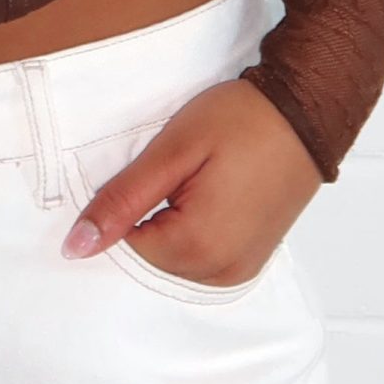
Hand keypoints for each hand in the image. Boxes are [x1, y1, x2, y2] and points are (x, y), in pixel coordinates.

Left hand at [61, 77, 322, 281]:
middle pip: (152, 254)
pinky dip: (196, 229)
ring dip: (174, 221)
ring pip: (176, 256)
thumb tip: (75, 247)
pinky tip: (213, 192)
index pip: (126, 242)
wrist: (308, 111)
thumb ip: (122, 201)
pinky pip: (204, 257)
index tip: (157, 166)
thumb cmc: (241, 121)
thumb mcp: (172, 151)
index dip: (131, 200)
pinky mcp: (252, 259)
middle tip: (181, 168)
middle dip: (153, 212)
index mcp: (197, 249)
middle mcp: (221, 272)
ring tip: (202, 177)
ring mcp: (240, 270)